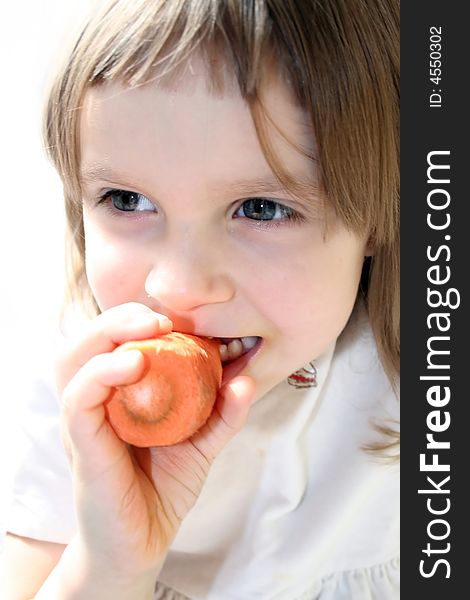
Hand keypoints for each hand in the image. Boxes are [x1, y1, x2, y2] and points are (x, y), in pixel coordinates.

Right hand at [56, 302, 254, 582]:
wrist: (143, 541)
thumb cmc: (164, 485)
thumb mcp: (201, 442)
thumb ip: (222, 413)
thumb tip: (245, 379)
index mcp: (118, 391)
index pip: (114, 339)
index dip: (137, 318)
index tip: (176, 317)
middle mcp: (95, 399)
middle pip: (88, 340)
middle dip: (120, 318)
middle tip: (158, 318)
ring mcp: (84, 421)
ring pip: (72, 360)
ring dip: (107, 335)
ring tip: (147, 330)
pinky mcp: (82, 443)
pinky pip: (78, 399)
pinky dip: (101, 374)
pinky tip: (134, 365)